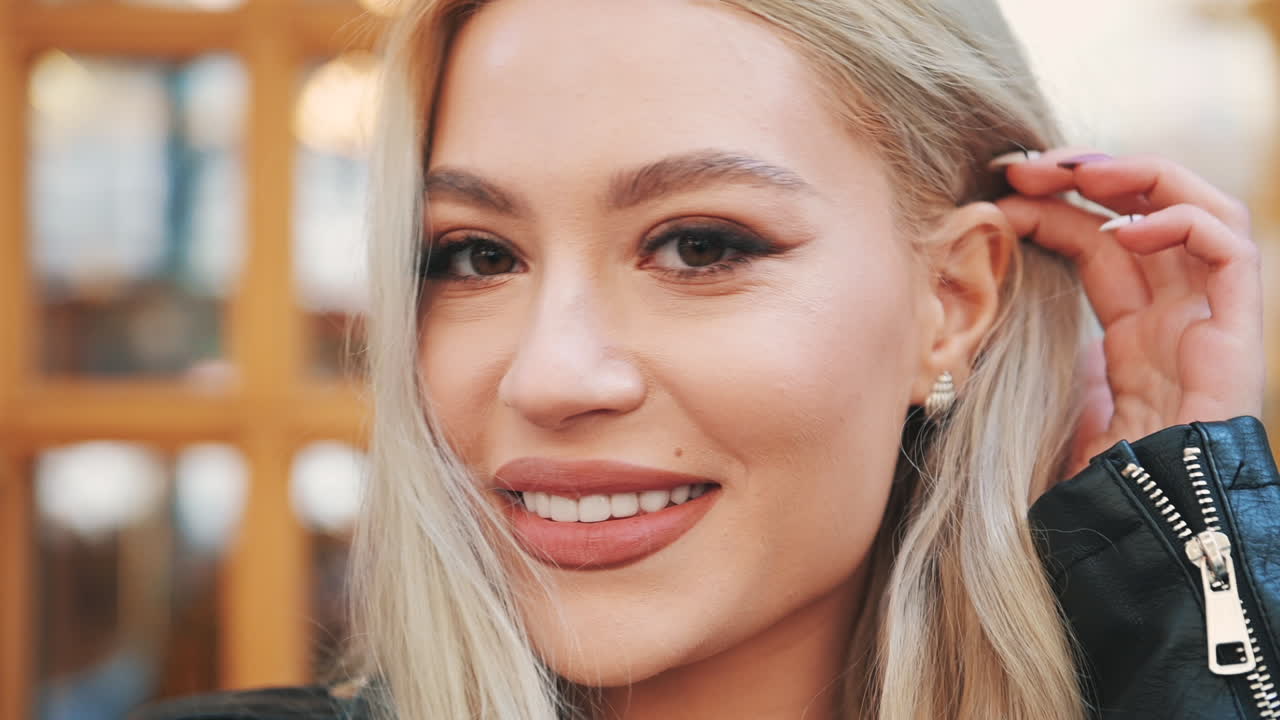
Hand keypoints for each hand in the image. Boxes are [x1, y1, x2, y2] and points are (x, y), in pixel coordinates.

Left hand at [993, 149, 1264, 480]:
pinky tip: (1123, 227)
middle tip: (1024, 163)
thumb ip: (1040, 353)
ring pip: (1198, 211)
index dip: (1054, 209)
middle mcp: (1176, 318)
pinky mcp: (1241, 335)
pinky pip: (1230, 251)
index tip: (997, 190)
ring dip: (1137, 176)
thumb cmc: (1092, 485)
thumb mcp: (1049, 403)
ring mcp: (1210, 323)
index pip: (1098, 244)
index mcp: (1134, 334)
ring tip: (1074, 171)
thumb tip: (991, 302)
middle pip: (1147, 216)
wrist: (1144, 535)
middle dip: (1089, 175)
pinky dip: (1182, 221)